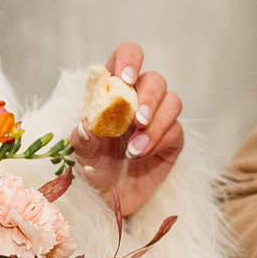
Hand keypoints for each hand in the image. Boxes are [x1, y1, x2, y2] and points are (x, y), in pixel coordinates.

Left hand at [70, 42, 183, 221]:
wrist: (108, 200)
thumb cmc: (92, 169)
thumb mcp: (80, 154)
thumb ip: (83, 138)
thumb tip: (87, 125)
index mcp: (114, 90)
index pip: (127, 57)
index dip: (129, 60)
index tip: (125, 78)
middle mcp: (138, 99)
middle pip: (155, 79)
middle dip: (148, 98)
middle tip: (137, 120)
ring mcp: (158, 118)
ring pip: (172, 101)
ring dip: (155, 123)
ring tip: (134, 150)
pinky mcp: (172, 139)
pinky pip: (176, 130)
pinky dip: (159, 141)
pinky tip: (142, 155)